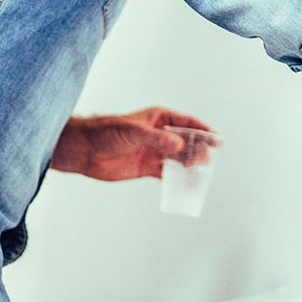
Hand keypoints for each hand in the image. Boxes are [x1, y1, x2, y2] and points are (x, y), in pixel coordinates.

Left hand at [50, 106, 215, 181]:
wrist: (84, 150)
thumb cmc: (106, 132)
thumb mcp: (134, 132)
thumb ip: (158, 139)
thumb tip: (180, 145)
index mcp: (158, 118)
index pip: (186, 122)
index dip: (203, 130)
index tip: (217, 139)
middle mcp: (159, 134)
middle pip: (186, 141)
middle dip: (199, 149)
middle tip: (208, 159)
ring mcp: (154, 151)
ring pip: (179, 158)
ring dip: (190, 163)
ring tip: (201, 170)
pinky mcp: (146, 167)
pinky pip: (167, 173)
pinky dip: (177, 178)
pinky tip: (187, 183)